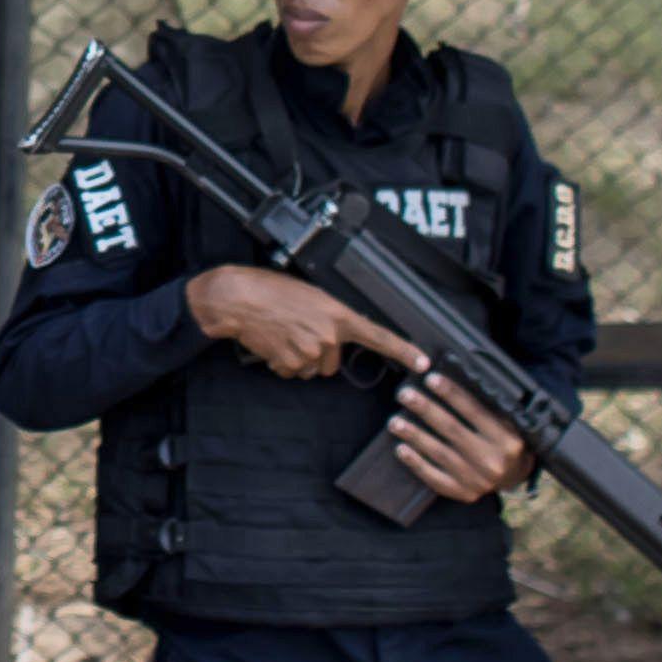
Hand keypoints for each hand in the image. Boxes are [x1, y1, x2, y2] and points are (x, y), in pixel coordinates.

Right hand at [186, 265, 394, 379]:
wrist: (238, 298)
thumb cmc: (271, 290)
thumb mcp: (311, 295)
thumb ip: (330, 317)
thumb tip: (334, 338)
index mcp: (338, 314)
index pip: (379, 336)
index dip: (404, 351)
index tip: (423, 363)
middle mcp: (328, 336)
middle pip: (332, 361)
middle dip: (318, 352)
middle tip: (297, 331)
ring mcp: (309, 351)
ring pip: (311, 368)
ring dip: (298, 357)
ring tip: (282, 334)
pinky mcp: (289, 363)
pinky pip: (291, 371)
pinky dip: (281, 362)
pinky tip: (272, 342)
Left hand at [360, 328, 539, 503]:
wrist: (514, 476)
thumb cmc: (505, 440)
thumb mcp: (507, 422)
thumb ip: (487, 405)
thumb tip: (452, 378)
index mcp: (507, 439)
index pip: (474, 411)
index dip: (451, 394)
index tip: (429, 378)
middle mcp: (493, 460)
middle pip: (452, 430)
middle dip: (426, 410)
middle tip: (404, 394)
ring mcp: (477, 480)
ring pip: (440, 453)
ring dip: (414, 435)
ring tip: (394, 421)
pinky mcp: (463, 493)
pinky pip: (435, 478)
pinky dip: (416, 463)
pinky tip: (400, 449)